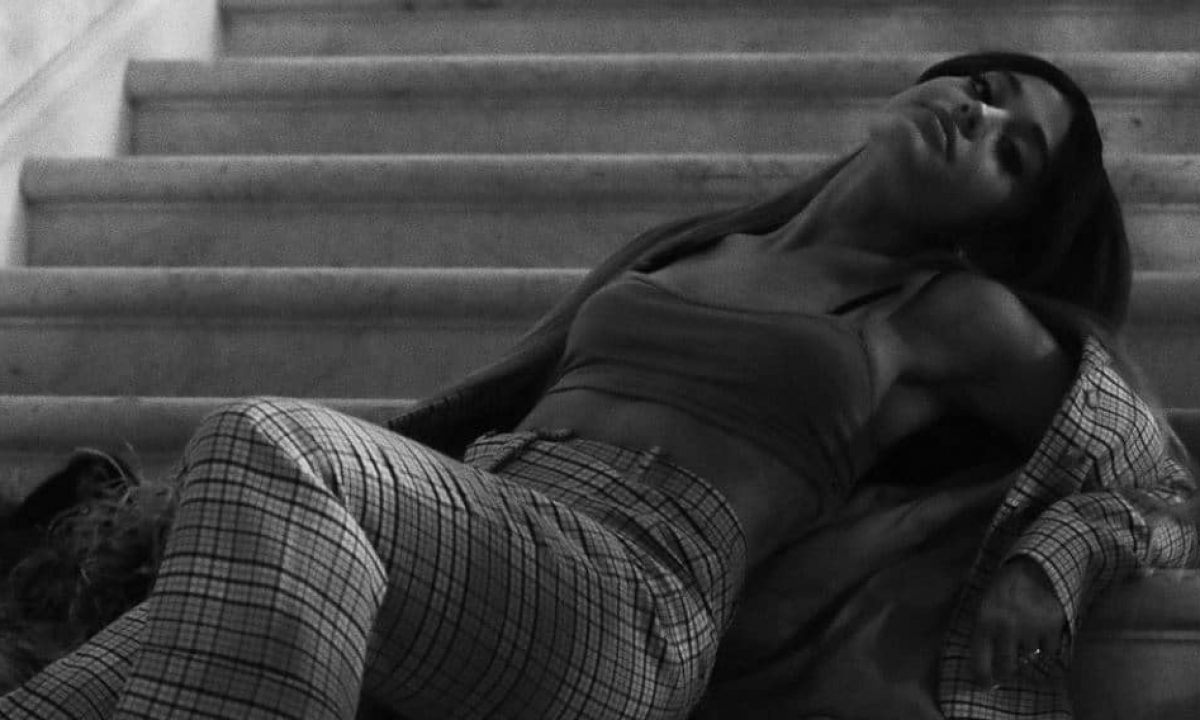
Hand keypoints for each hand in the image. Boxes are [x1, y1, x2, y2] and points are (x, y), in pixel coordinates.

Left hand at [971, 557, 1064, 688]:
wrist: (1035, 566)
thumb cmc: (1005, 588)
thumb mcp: (985, 605)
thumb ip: (984, 632)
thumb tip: (985, 664)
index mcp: (984, 622)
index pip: (980, 661)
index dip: (983, 678)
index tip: (986, 685)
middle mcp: (1006, 628)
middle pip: (1007, 668)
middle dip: (1008, 670)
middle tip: (1009, 665)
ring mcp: (1030, 629)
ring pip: (1030, 658)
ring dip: (1028, 651)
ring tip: (1026, 631)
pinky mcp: (1052, 627)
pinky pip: (1050, 651)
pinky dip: (1048, 645)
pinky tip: (1042, 629)